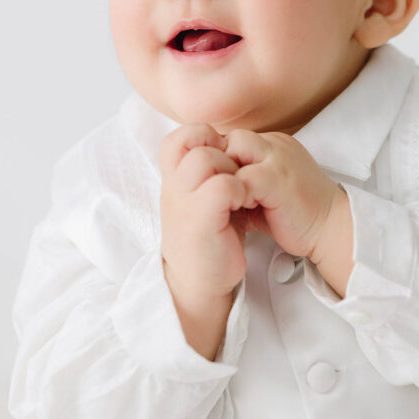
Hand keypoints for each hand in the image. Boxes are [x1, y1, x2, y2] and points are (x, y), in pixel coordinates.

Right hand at [159, 123, 248, 303]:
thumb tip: (229, 142)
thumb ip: (209, 170)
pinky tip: (245, 205)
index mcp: (174, 178)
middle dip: (224, 151)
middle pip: (194, 141)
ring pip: (205, 159)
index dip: (204, 137)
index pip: (178, 137)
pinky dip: (240, 190)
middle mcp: (173, 187)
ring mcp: (184, 203)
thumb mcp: (204, 195)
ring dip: (232, 169)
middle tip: (238, 175)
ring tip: (243, 191)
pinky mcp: (201, 221)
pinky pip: (221, 186)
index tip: (224, 157)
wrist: (201, 281)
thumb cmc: (212, 234)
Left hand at [222, 129, 342, 260]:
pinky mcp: (276, 178)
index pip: (234, 139)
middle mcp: (276, 144)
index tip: (218, 184)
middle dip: (220, 163)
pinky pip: (241, 176)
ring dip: (225, 174)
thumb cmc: (296, 215)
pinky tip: (237, 208)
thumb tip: (212, 183)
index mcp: (274, 145)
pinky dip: (233, 191)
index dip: (222, 161)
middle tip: (220, 191)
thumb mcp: (265, 191)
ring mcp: (277, 158)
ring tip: (228, 199)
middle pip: (231, 138)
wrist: (332, 228)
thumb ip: (242, 181)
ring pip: (234, 147)